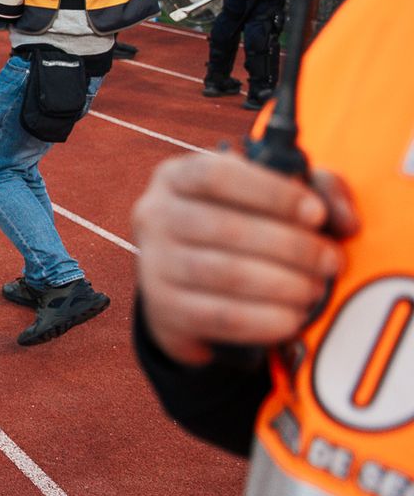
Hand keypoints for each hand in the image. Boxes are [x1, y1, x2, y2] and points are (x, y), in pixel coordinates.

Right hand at [132, 153, 357, 366]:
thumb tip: (344, 219)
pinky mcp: (162, 308)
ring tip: (315, 290)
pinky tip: (291, 319)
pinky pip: (218, 316)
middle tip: (331, 262)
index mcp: (176, 177)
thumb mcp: (270, 194)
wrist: (189, 283)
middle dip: (291, 247)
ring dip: (283, 285)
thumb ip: (316, 189)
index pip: (216, 175)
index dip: (271, 194)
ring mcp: (153, 263)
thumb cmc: (238, 226)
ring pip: (224, 274)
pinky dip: (263, 320)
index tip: (316, 214)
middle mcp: (154, 215)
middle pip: (225, 229)